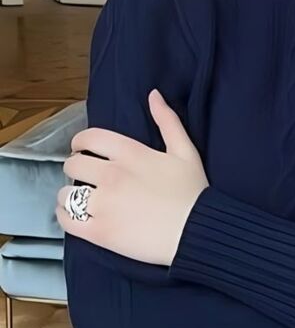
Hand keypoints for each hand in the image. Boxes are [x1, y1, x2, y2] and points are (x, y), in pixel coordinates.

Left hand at [56, 89, 208, 265]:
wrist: (197, 232)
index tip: (82, 150)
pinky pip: (67, 221)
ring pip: (65, 194)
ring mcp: (104, 205)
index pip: (89, 138)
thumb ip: (168, 121)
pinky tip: (73, 216)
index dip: (80, 142)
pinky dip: (64, 217)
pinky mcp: (100, 232)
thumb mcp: (185, 151)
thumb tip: (154, 95)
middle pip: (73, 165)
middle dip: (75, 168)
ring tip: (78, 199)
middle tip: (85, 177)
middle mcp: (112, 176)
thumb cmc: (193, 192)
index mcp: (130, 153)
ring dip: (68, 195)